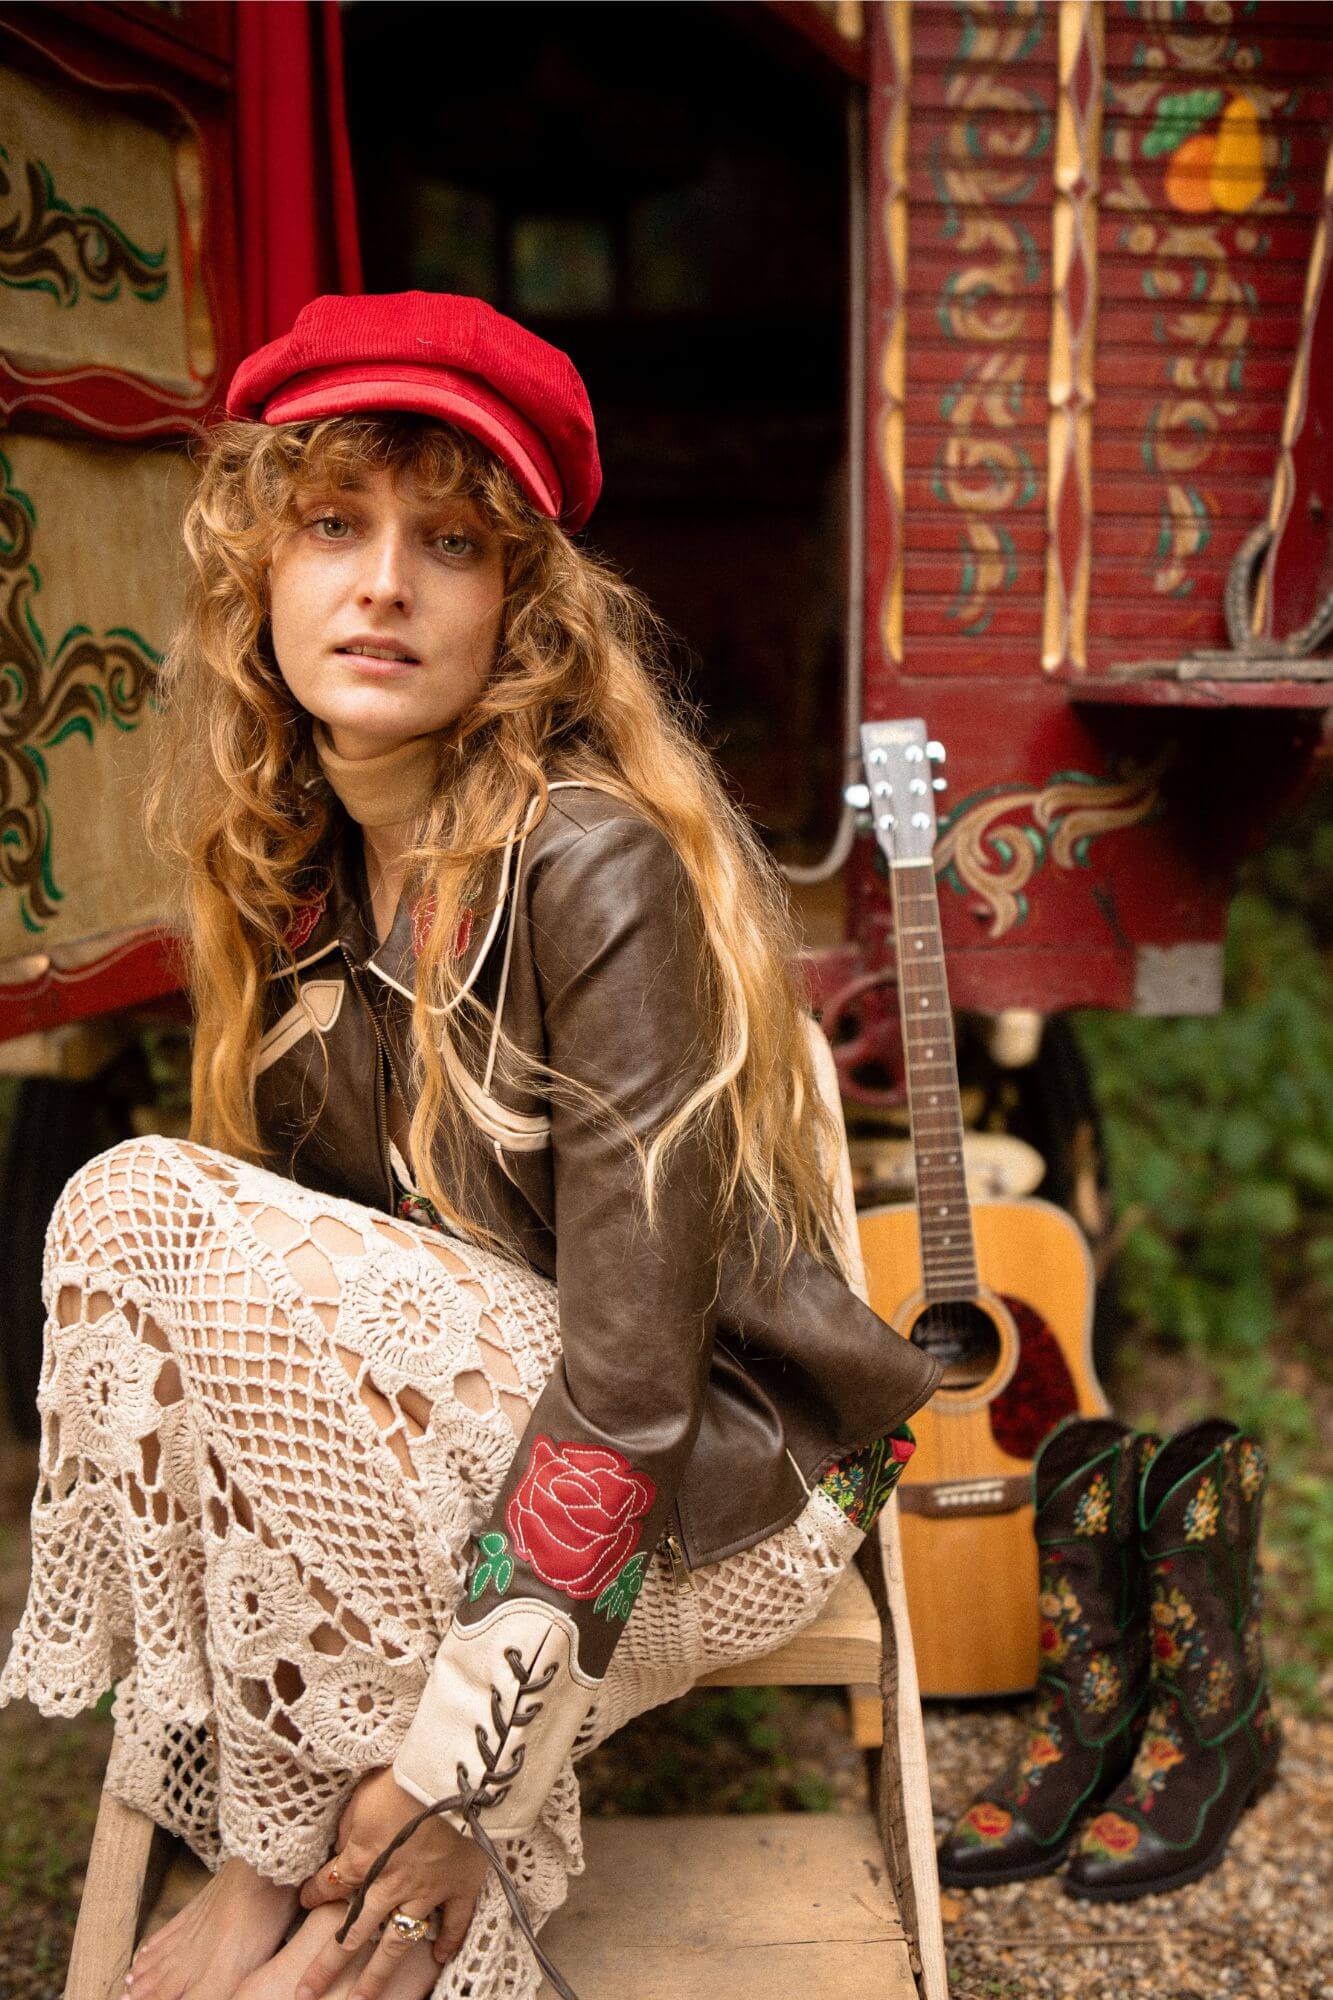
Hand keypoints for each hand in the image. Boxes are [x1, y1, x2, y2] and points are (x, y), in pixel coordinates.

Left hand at [295, 1767, 489, 1999]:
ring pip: (397, 1943)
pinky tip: (438, 1958)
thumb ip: (349, 1827)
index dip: (313, 1894)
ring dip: (377, 1976)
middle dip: (327, 1967)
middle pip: (354, 1934)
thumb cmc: (405, 1778)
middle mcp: (388, 1885)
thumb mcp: (362, 1797)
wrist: (456, 1775)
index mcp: (361, 1861)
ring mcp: (426, 1891)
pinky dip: (447, 1941)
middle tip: (306, 1994)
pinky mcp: (459, 1886)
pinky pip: (453, 1922)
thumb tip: (342, 1845)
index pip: (328, 1885)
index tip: (304, 1900)